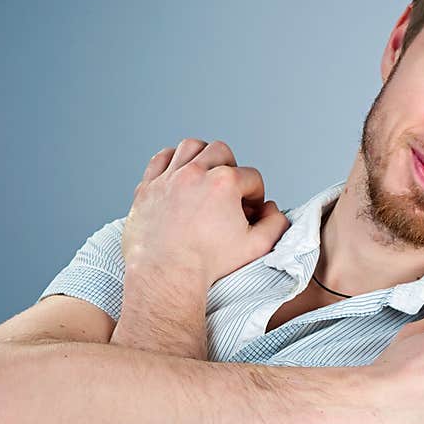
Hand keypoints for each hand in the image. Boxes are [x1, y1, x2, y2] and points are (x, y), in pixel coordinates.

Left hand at [122, 139, 290, 291]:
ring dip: (203, 157)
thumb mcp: (257, 247)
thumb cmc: (209, 264)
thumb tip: (272, 209)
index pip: (252, 177)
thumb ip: (276, 224)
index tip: (250, 212)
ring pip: (191, 147)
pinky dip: (173, 161)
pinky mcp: (148, 187)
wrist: (166, 276)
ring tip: (207, 177)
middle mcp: (196, 173)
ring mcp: (169, 178)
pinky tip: (180, 176)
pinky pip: (161, 159)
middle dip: (232, 169)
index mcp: (225, 183)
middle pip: (222, 152)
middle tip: (231, 192)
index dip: (256, 195)